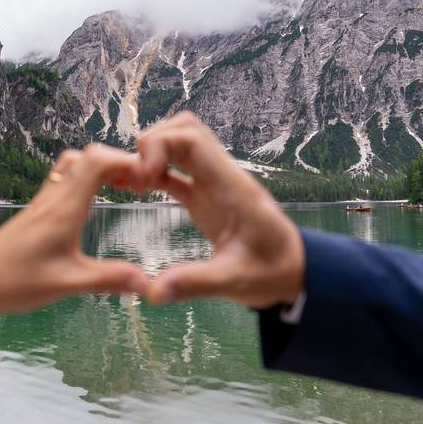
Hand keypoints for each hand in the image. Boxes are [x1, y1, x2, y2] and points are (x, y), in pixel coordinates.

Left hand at [0, 145, 149, 327]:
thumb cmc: (15, 282)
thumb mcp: (68, 284)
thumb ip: (109, 280)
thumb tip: (148, 283)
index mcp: (65, 207)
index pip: (99, 161)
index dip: (128, 162)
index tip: (149, 180)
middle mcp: (54, 197)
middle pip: (89, 155)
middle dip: (120, 162)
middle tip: (141, 185)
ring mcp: (43, 201)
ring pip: (74, 164)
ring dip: (100, 167)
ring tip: (121, 189)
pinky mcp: (36, 211)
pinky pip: (63, 179)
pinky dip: (85, 179)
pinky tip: (92, 203)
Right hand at [136, 113, 304, 308]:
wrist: (293, 272)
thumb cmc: (270, 273)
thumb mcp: (235, 282)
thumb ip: (196, 283)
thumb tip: (154, 293)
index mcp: (230, 186)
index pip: (192, 139)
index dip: (159, 145)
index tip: (141, 177)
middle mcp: (221, 176)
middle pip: (184, 129)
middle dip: (151, 143)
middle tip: (133, 179)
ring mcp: (213, 183)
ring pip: (180, 142)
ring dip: (152, 153)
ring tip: (129, 183)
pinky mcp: (205, 195)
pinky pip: (177, 168)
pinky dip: (154, 170)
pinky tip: (133, 187)